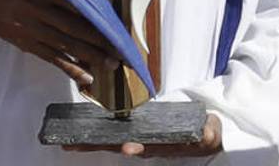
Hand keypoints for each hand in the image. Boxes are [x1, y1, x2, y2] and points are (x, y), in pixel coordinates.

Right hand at [0, 0, 119, 87]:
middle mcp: (37, 10)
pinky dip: (70, 69)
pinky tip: (86, 76)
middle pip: (73, 27)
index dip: (97, 14)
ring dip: (90, 57)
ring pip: (65, 45)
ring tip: (110, 64)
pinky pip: (52, 58)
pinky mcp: (27, 44)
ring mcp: (31, 29)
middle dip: (99, 40)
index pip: (75, 2)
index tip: (116, 23)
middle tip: (121, 50)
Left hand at [62, 112, 223, 157]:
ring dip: (90, 141)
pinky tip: (81, 130)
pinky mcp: (135, 132)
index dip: (135, 148)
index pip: (144, 146)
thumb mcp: (209, 133)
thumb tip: (209, 132)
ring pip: (111, 141)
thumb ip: (208, 133)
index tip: (125, 148)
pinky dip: (97, 133)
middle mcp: (146, 145)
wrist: (203, 134)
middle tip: (72, 144)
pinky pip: (113, 133)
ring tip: (69, 141)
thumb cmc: (204, 133)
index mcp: (162, 145)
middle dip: (96, 145)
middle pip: (118, 146)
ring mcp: (138, 140)